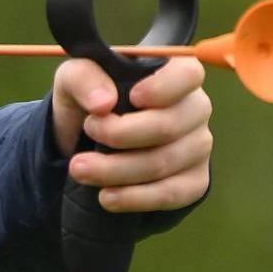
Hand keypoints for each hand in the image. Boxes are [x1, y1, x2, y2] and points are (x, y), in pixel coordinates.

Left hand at [51, 57, 211, 212]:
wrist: (86, 140)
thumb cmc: (90, 98)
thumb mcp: (75, 78)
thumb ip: (84, 77)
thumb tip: (103, 103)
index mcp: (174, 74)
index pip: (188, 73)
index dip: (163, 87)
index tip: (133, 98)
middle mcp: (194, 108)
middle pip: (168, 125)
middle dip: (120, 134)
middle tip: (87, 132)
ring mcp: (197, 146)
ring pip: (162, 163)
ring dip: (116, 169)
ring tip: (79, 169)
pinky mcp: (193, 181)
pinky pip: (171, 194)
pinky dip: (135, 197)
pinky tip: (107, 196)